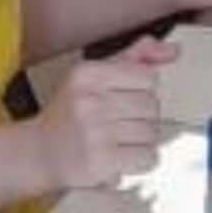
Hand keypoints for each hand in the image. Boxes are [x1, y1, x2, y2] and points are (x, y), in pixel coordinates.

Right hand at [33, 38, 177, 192]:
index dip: (142, 90)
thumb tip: (172, 50)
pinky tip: (123, 156)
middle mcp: (89, 101)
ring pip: (153, 132)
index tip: (124, 97)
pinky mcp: (101, 161)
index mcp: (88, 74)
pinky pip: (149, 157)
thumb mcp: (96, 75)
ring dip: (142, 140)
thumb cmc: (70, 113)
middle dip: (142, 116)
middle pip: (153, 105)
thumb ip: (136, 57)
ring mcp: (94, 132)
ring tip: (118, 140)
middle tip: (119, 122)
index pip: (149, 77)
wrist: (39, 153)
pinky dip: (142, 160)